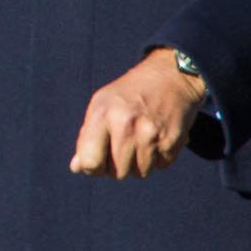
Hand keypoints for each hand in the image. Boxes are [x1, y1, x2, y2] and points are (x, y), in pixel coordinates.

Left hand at [70, 48, 207, 179]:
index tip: (97, 161)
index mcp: (103, 114)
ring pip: (140, 173)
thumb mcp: (101, 105)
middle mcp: (126, 125)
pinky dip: (157, 158)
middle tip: (121, 146)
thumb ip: (86, 137)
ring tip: (139, 140)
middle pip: (117, 173)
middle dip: (117, 165)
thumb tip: (77, 168)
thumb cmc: (128, 94)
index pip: (90, 161)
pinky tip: (156, 138)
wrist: (170, 77)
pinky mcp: (173, 141)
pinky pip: (160, 167)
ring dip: (138, 163)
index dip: (92, 167)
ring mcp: (151, 134)